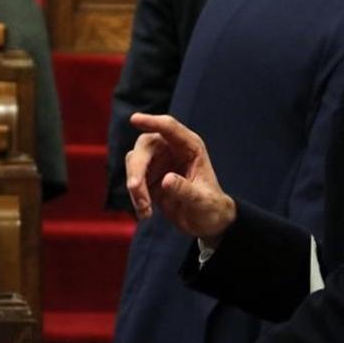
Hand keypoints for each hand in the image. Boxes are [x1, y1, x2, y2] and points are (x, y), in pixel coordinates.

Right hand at [125, 113, 235, 245]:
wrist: (206, 222)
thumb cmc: (210, 207)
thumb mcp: (202, 201)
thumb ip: (185, 190)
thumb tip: (166, 180)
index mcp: (189, 147)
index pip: (169, 128)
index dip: (152, 122)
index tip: (134, 120)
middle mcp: (171, 149)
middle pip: (145, 146)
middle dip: (137, 168)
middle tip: (135, 189)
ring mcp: (158, 162)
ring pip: (134, 162)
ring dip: (134, 185)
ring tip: (145, 209)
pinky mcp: (148, 177)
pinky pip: (133, 180)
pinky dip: (135, 196)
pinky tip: (145, 213)